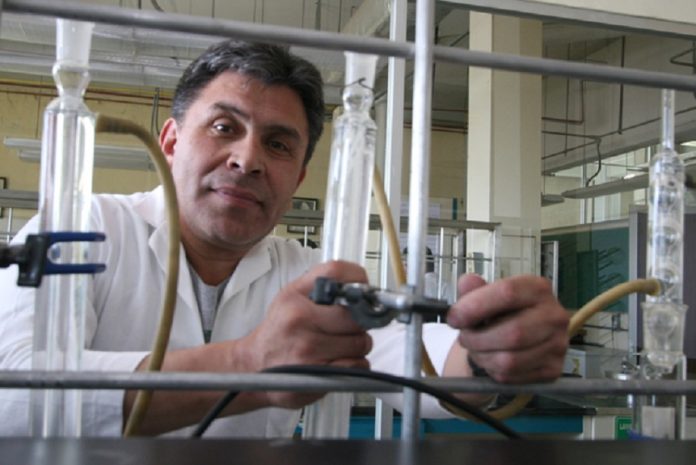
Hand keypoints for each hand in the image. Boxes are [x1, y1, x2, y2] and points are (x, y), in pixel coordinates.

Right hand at [239, 260, 372, 407]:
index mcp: (295, 296)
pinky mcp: (317, 375)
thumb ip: (322, 284)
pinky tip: (337, 361)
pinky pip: (357, 365)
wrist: (253, 366)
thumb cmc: (278, 331)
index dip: (358, 281)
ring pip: (361, 342)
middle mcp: (299, 319)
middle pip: (356, 315)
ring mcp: (308, 348)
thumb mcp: (291, 296)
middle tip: (347, 326)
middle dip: (360, 323)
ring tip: (338, 345)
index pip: (337, 272)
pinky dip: (355, 365)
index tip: (363, 293)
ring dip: (357, 346)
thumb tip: (360, 285)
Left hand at [447, 274, 568, 383]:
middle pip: (513, 332)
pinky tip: (490, 359)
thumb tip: (467, 282)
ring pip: (510, 360)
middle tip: (464, 337)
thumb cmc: (500, 313)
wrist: (516, 338)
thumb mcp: (485, 295)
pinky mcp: (552, 369)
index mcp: (537, 288)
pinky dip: (493, 371)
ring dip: (482, 357)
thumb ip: (473, 288)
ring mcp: (557, 344)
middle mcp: (553, 315)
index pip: (508, 293)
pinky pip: (512, 376)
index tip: (455, 318)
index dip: (475, 306)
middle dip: (478, 339)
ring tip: (476, 349)